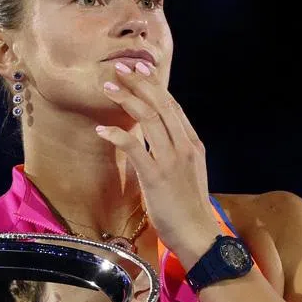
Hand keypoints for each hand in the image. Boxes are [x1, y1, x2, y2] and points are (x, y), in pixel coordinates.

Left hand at [96, 60, 216, 261]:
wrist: (198, 235)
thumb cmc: (188, 208)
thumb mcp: (187, 172)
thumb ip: (173, 152)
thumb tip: (154, 138)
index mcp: (192, 143)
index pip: (172, 105)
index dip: (154, 84)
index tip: (139, 68)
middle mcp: (184, 146)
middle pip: (160, 104)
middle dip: (139, 82)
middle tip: (119, 67)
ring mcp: (171, 160)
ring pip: (148, 118)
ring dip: (126, 100)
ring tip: (108, 87)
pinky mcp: (156, 176)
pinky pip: (135, 148)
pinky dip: (118, 134)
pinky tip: (103, 129)